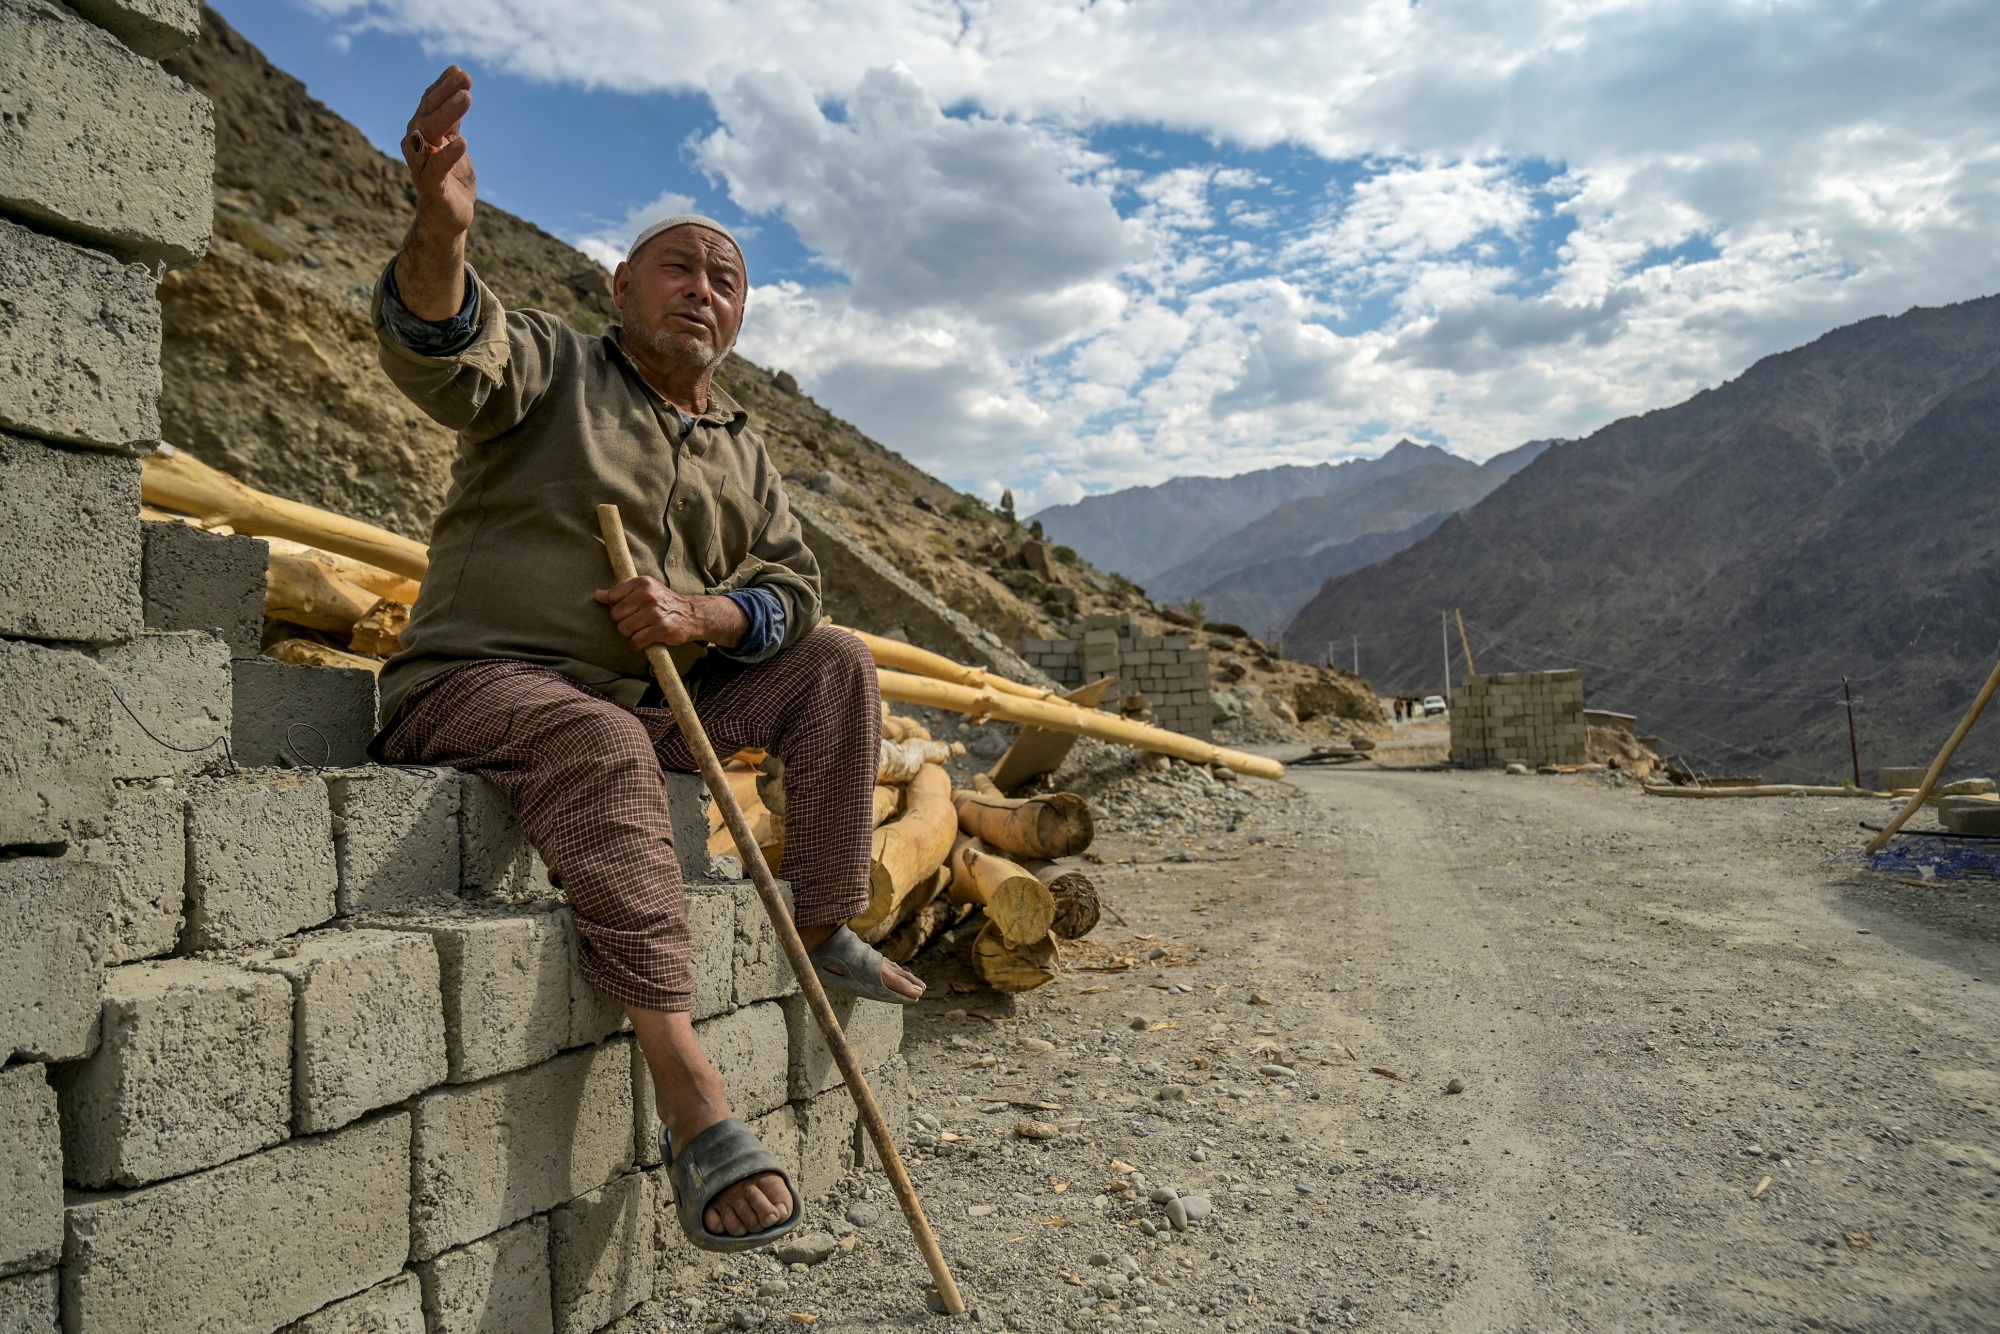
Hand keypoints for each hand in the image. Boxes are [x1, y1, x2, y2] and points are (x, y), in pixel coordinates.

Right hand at [402, 66, 475, 238]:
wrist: (449, 218)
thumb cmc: (451, 179)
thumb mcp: (454, 143)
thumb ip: (453, 120)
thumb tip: (460, 86)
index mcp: (422, 133)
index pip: (429, 103)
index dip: (442, 86)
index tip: (460, 72)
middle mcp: (416, 145)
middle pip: (427, 115)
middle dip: (445, 96)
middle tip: (466, 83)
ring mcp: (421, 165)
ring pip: (428, 135)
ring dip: (447, 115)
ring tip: (466, 99)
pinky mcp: (430, 187)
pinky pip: (436, 167)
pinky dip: (448, 154)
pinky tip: (462, 142)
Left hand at [595, 578, 748, 651]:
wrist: (691, 614)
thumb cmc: (664, 602)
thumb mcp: (644, 590)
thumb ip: (621, 592)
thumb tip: (598, 595)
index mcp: (642, 583)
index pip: (612, 596)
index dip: (617, 606)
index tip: (628, 609)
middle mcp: (648, 595)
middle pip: (616, 615)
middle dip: (623, 622)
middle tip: (636, 621)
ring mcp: (654, 612)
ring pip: (623, 629)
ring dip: (630, 634)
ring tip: (641, 630)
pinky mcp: (661, 629)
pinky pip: (636, 641)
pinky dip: (637, 644)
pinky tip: (644, 640)